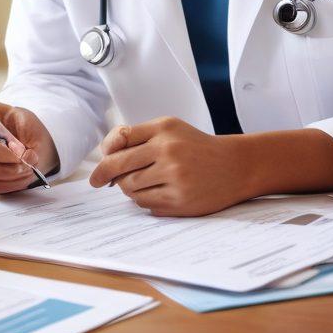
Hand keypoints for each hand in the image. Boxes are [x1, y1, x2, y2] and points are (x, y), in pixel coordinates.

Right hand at [0, 101, 57, 193]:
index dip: (0, 153)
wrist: (22, 133)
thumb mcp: (27, 119)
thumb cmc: (19, 122)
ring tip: (27, 168)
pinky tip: (21, 175)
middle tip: (27, 164)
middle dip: (6, 168)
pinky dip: (9, 183)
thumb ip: (29, 136)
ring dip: (8, 177)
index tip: (21, 155)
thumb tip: (25, 157)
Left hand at [89, 117, 252, 215]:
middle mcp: (169, 151)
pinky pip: (145, 204)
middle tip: (99, 182)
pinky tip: (155, 193)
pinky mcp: (180, 201)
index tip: (98, 168)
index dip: (105, 155)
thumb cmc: (196, 146)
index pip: (120, 140)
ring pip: (130, 187)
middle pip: (119, 167)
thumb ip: (137, 136)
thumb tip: (106, 154)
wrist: (235, 166)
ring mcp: (175, 177)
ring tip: (141, 183)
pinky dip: (143, 200)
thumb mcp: (169, 129)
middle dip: (105, 176)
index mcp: (163, 130)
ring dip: (128, 188)